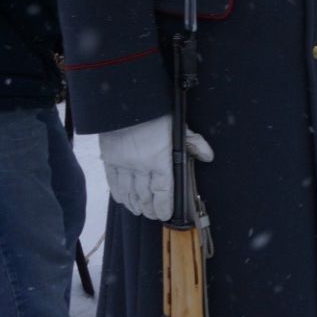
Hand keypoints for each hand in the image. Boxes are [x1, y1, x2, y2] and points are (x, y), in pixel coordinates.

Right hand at [98, 116, 213, 221]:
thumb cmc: (156, 113)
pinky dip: (118, 193)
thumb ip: (194, 143)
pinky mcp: (108, 159)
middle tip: (153, 215)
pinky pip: (113, 182)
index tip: (165, 215)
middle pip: (144, 195)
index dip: (164, 205)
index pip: (163, 190)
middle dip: (150, 208)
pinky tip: (122, 200)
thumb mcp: (179, 126)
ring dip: (134, 204)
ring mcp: (122, 164)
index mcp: (159, 160)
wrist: (124, 101)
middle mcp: (140, 167)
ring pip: (128, 192)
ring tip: (140, 211)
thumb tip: (208, 156)